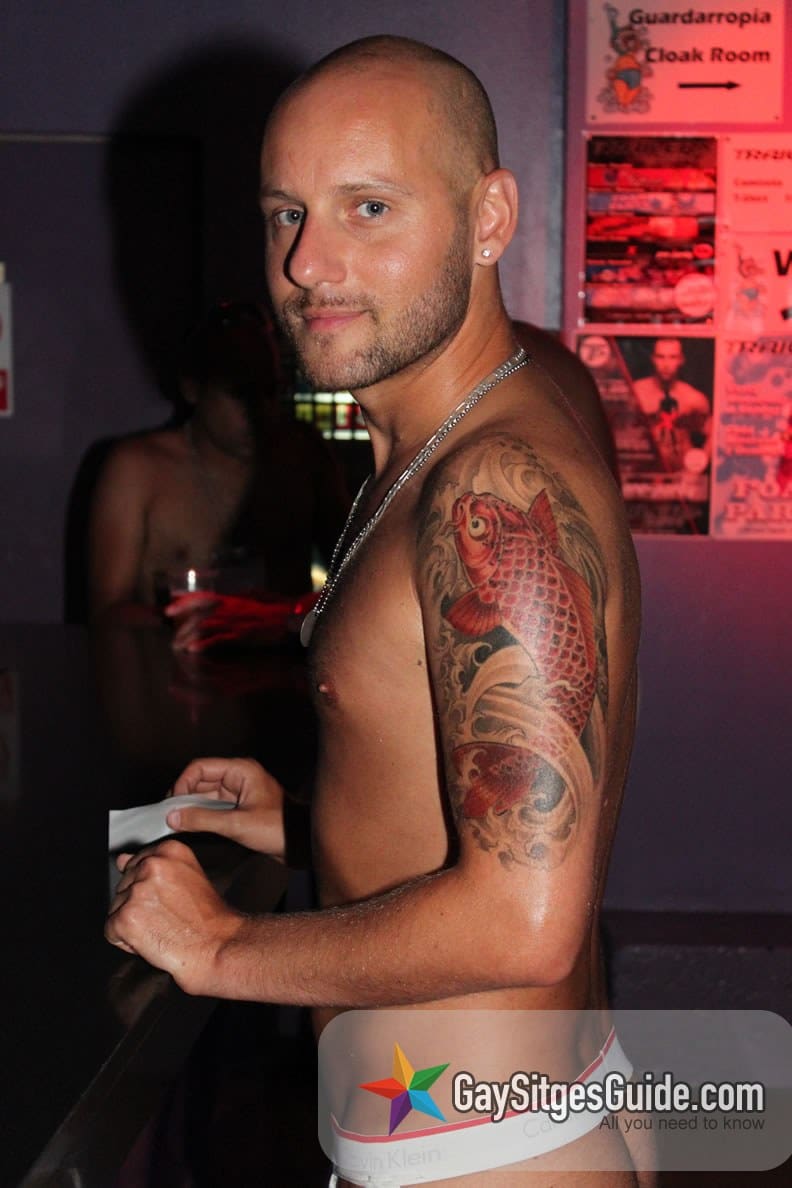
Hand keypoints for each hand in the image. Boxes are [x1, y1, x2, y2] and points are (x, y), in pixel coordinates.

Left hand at [105, 839, 242, 995]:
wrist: (218, 946)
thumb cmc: (208, 918)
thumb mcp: (184, 879)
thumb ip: (150, 866)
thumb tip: (120, 859)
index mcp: (169, 850)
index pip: (135, 865)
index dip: (149, 890)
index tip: (167, 900)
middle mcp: (151, 865)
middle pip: (124, 886)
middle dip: (138, 905)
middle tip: (168, 917)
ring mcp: (137, 891)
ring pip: (116, 909)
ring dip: (133, 924)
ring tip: (163, 928)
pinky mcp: (126, 917)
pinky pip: (111, 932)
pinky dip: (127, 943)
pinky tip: (153, 941)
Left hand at [165, 593, 293, 652]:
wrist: (292, 618)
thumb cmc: (276, 609)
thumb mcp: (255, 598)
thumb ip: (241, 598)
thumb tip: (230, 597)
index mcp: (234, 599)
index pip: (204, 597)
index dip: (185, 601)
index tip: (170, 607)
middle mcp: (232, 607)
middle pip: (201, 611)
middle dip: (182, 618)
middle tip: (168, 624)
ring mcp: (237, 620)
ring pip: (206, 625)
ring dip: (189, 635)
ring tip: (177, 644)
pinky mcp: (243, 633)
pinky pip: (219, 638)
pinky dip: (204, 643)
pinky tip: (193, 649)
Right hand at [166, 756, 286, 859]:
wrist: (301, 844)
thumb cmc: (280, 829)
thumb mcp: (237, 824)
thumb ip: (203, 819)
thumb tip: (174, 817)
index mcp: (240, 771)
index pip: (201, 767)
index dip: (182, 783)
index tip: (172, 804)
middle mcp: (238, 777)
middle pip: (200, 780)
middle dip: (183, 796)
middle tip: (170, 815)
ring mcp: (238, 792)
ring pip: (205, 795)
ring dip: (191, 807)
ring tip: (176, 822)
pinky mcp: (238, 808)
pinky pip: (213, 807)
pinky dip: (201, 815)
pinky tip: (191, 826)